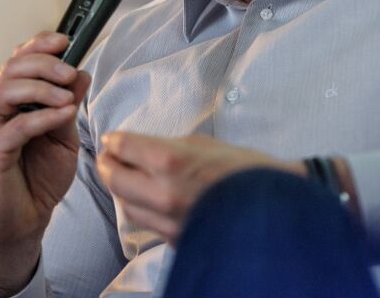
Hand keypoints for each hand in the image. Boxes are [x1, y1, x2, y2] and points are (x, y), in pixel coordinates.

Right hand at [0, 32, 91, 296]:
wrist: (23, 224)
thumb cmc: (39, 180)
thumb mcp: (64, 137)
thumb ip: (69, 105)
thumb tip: (82, 73)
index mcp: (9, 101)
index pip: (18, 61)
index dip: (39, 46)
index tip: (66, 41)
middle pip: (11, 68)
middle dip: (45, 64)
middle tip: (70, 72)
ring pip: (6, 90)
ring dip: (42, 87)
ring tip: (68, 97)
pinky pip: (16, 125)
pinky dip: (43, 116)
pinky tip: (64, 115)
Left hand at [96, 132, 303, 244]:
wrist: (273, 207)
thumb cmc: (243, 168)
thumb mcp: (205, 143)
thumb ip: (169, 145)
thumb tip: (144, 147)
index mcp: (170, 161)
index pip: (124, 148)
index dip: (114, 141)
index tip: (112, 139)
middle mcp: (162, 193)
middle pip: (114, 179)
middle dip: (107, 165)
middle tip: (107, 157)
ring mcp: (167, 220)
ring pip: (125, 206)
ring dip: (120, 190)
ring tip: (123, 178)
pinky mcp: (175, 239)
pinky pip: (146, 224)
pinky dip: (139, 209)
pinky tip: (145, 200)